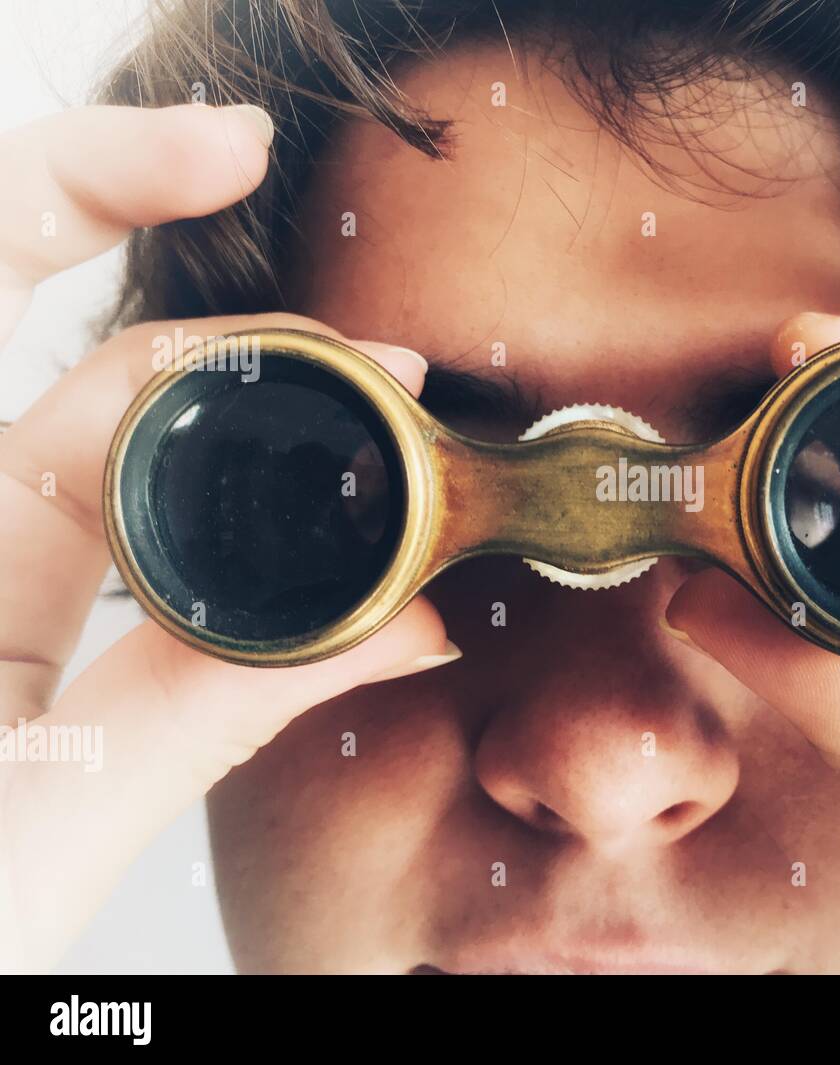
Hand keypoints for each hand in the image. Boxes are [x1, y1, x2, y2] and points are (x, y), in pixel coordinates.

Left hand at [0, 104, 455, 972]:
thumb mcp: (32, 842)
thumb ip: (197, 726)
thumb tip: (391, 628)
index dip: (85, 183)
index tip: (223, 150)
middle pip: (103, 387)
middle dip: (256, 362)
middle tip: (393, 382)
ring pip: (147, 481)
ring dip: (280, 470)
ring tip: (397, 468)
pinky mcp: (48, 661)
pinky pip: (166, 581)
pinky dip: (270, 583)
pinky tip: (354, 596)